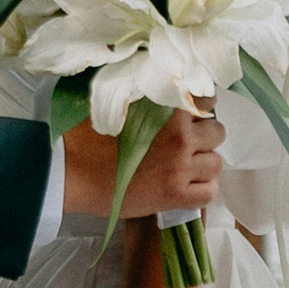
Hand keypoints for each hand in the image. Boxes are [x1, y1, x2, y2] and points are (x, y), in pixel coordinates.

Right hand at [64, 107, 222, 223]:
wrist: (71, 171)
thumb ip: (149, 96)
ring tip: (183, 167)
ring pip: (216, 163)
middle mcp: (179, 137)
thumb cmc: (87, 135)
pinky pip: (210, 192)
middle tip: (185, 144)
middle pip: (217, 133)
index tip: (195, 115)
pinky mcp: (174, 196)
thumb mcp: (120, 103)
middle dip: (205, 137)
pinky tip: (185, 186)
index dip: (204, 107)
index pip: (208, 100)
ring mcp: (179, 168)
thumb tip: (168, 91)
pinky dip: (202, 189)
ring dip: (203, 164)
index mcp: (167, 110)